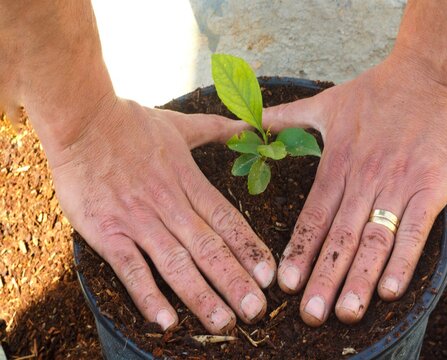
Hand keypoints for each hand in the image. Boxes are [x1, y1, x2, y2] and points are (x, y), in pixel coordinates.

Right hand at [50, 97, 275, 332]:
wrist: (81, 120)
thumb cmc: (131, 124)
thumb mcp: (181, 125)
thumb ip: (217, 130)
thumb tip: (248, 126)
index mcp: (188, 181)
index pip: (227, 219)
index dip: (249, 248)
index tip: (269, 275)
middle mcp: (169, 204)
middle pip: (208, 248)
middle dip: (234, 280)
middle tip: (257, 310)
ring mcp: (138, 220)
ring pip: (176, 263)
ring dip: (201, 295)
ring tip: (224, 322)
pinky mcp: (107, 231)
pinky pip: (131, 267)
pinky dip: (148, 294)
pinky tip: (166, 320)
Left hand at [264, 54, 446, 325]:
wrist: (427, 74)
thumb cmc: (375, 91)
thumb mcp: (323, 103)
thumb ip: (284, 118)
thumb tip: (245, 123)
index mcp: (336, 165)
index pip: (313, 217)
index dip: (299, 251)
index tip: (286, 285)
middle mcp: (363, 180)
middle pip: (339, 237)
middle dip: (324, 277)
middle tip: (310, 315)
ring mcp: (397, 185)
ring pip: (373, 239)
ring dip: (359, 278)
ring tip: (345, 312)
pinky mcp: (430, 187)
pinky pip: (414, 229)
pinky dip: (402, 259)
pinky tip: (390, 289)